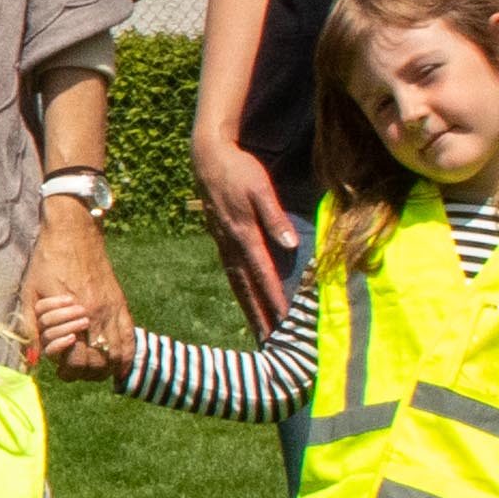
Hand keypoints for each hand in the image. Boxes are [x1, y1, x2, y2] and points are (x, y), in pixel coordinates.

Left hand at [31, 200, 134, 369]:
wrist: (72, 231)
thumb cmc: (46, 260)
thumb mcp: (30, 293)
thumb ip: (31, 328)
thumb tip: (31, 359)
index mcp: (75, 313)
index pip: (78, 359)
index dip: (69, 370)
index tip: (60, 370)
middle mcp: (98, 314)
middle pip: (100, 361)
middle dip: (86, 373)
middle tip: (74, 371)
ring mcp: (112, 308)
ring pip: (117, 353)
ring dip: (105, 368)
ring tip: (92, 369)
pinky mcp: (120, 302)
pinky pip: (129, 336)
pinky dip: (126, 354)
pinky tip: (118, 364)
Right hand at [193, 126, 304, 335]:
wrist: (207, 157)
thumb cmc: (238, 169)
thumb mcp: (260, 187)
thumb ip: (275, 217)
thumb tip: (290, 245)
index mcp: (244, 233)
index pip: (262, 273)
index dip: (274, 297)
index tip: (285, 320)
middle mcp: (231, 244)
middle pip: (246, 287)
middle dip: (259, 314)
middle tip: (269, 340)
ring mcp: (222, 243)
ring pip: (236, 282)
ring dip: (249, 307)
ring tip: (258, 329)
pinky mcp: (220, 238)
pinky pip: (231, 271)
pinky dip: (239, 290)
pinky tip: (245, 300)